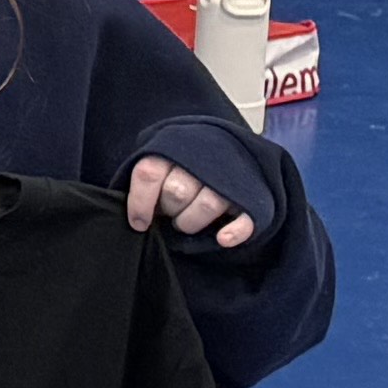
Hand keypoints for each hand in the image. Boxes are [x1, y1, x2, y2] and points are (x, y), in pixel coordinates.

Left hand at [124, 152, 260, 251]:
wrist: (231, 148)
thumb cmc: (185, 163)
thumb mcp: (162, 159)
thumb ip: (149, 179)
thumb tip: (136, 214)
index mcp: (173, 149)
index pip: (149, 173)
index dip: (139, 202)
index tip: (139, 223)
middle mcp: (202, 160)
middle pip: (176, 191)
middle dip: (169, 210)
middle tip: (171, 213)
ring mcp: (229, 179)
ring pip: (207, 204)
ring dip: (190, 222)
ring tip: (187, 223)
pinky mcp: (250, 198)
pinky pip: (244, 218)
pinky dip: (233, 231)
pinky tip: (222, 238)